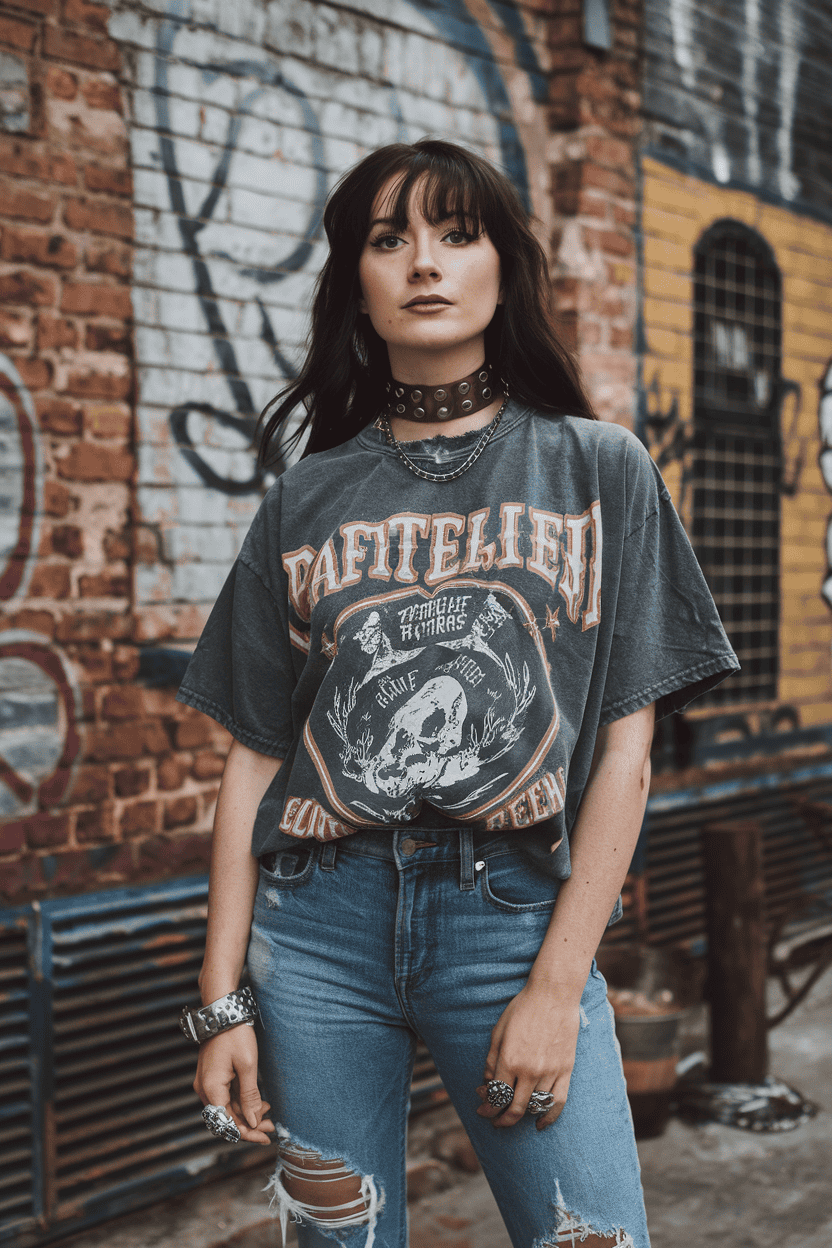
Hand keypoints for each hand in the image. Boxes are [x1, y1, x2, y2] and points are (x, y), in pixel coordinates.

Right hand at [194, 1025, 274, 1144]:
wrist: (223, 1012)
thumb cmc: (236, 1035)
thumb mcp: (247, 1066)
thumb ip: (249, 1096)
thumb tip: (253, 1122)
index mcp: (211, 1089)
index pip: (228, 1123)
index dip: (247, 1133)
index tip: (265, 1138)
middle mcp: (205, 1089)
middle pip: (226, 1118)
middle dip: (249, 1124)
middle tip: (272, 1127)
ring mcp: (207, 1083)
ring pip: (227, 1108)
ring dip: (247, 1114)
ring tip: (269, 1113)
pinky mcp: (212, 1077)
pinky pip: (226, 1097)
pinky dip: (241, 1102)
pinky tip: (259, 1102)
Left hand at [475, 982, 581, 1130]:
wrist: (553, 995)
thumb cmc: (523, 1008)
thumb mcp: (499, 1031)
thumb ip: (492, 1060)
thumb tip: (488, 1083)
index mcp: (510, 1060)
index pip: (496, 1095)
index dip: (487, 1107)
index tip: (482, 1110)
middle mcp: (530, 1070)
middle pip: (514, 1108)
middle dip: (501, 1119)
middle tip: (494, 1120)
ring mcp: (550, 1072)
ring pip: (534, 1106)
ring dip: (521, 1117)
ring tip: (512, 1117)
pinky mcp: (566, 1070)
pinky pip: (558, 1102)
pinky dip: (549, 1117)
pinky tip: (540, 1124)